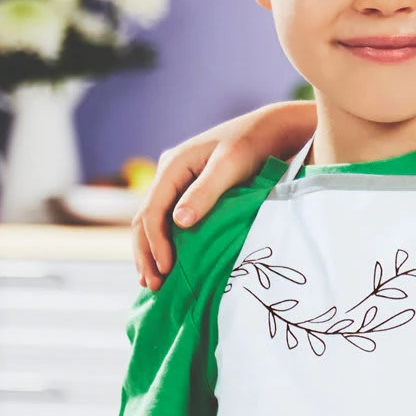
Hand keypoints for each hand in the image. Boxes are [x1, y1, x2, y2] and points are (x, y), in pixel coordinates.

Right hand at [132, 101, 313, 288]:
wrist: (270, 130)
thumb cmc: (252, 145)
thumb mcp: (230, 166)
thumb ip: (205, 193)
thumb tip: (179, 222)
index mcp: (173, 165)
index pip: (152, 211)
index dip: (155, 243)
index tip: (166, 270)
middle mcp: (169, 173)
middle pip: (144, 219)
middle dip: (146, 253)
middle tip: (152, 285)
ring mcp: (177, 183)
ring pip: (152, 222)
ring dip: (150, 251)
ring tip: (152, 281)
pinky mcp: (189, 191)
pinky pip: (168, 220)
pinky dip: (164, 243)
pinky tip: (167, 264)